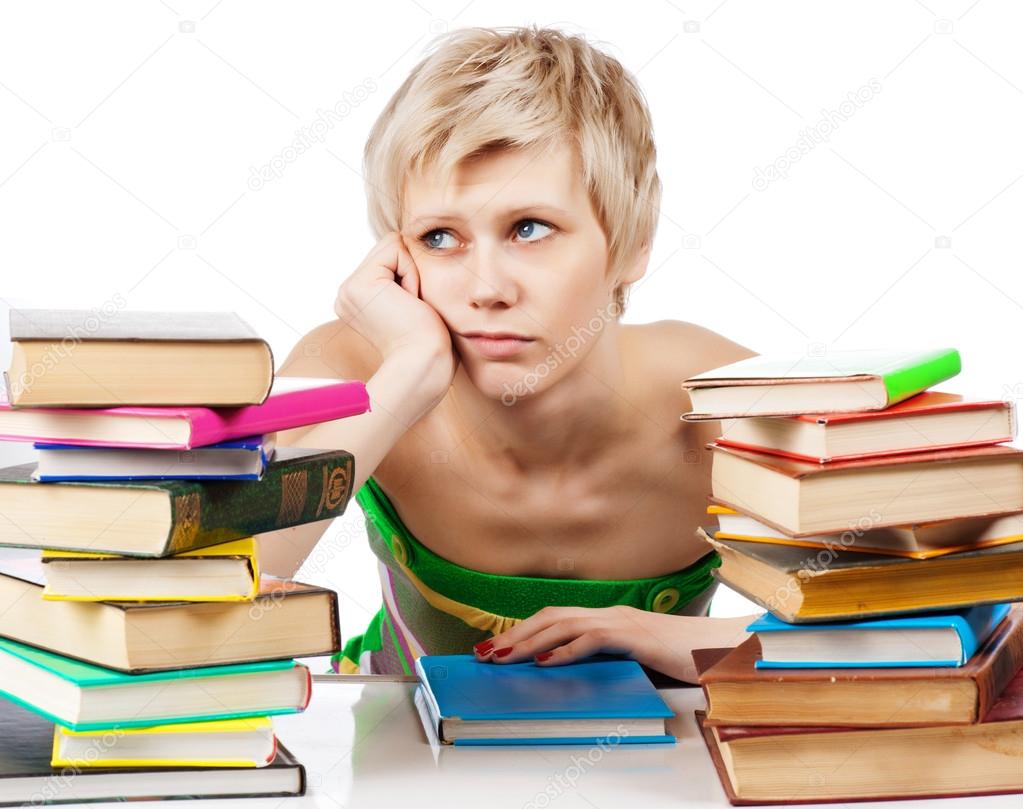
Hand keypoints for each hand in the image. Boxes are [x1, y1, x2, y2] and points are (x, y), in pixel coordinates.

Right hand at [335, 231, 457, 395]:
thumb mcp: (414, 302)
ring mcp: (348, 290)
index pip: (390, 257)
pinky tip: (410, 302)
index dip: (412, 273)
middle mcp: (346, 293)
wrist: (427, 361)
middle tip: (413, 308)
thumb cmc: (431, 339)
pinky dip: (412, 273)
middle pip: (390, 248)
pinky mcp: (358, 286)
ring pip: (393, 245)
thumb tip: (408, 244)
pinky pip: (395, 248)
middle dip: (411, 271)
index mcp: (357, 299)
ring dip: (412, 273)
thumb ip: (402, 276)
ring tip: (411, 306)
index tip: (413, 309)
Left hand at [473, 605, 754, 682]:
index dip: (524, 629)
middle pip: (550, 616)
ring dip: (529, 642)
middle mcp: (611, 613)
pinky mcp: (635, 636)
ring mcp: (622, 622)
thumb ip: (608, 658)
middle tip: (485, 652)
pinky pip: (593, 639)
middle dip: (515, 634)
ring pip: (563, 625)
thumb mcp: (637, 658)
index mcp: (609, 617)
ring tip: (503, 657)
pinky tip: (546, 661)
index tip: (497, 644)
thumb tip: (574, 670)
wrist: (724, 651)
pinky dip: (566, 649)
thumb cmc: (684, 657)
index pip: (556, 617)